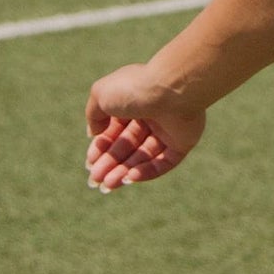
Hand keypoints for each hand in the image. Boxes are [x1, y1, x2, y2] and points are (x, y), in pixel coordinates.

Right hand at [85, 64, 205, 191]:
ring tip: (108, 184)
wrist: (171, 89)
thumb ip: (94, 114)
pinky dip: (147, 172)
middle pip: (128, 145)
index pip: (115, 130)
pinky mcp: (183, 142)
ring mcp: (169, 129)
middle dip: (110, 163)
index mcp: (134, 101)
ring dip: (124, 171)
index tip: (90, 162)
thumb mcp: (101, 95)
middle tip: (95, 180)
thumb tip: (94, 133)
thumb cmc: (133, 89)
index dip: (101, 147)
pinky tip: (130, 178)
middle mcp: (152, 115)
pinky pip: (165, 162)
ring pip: (144, 156)